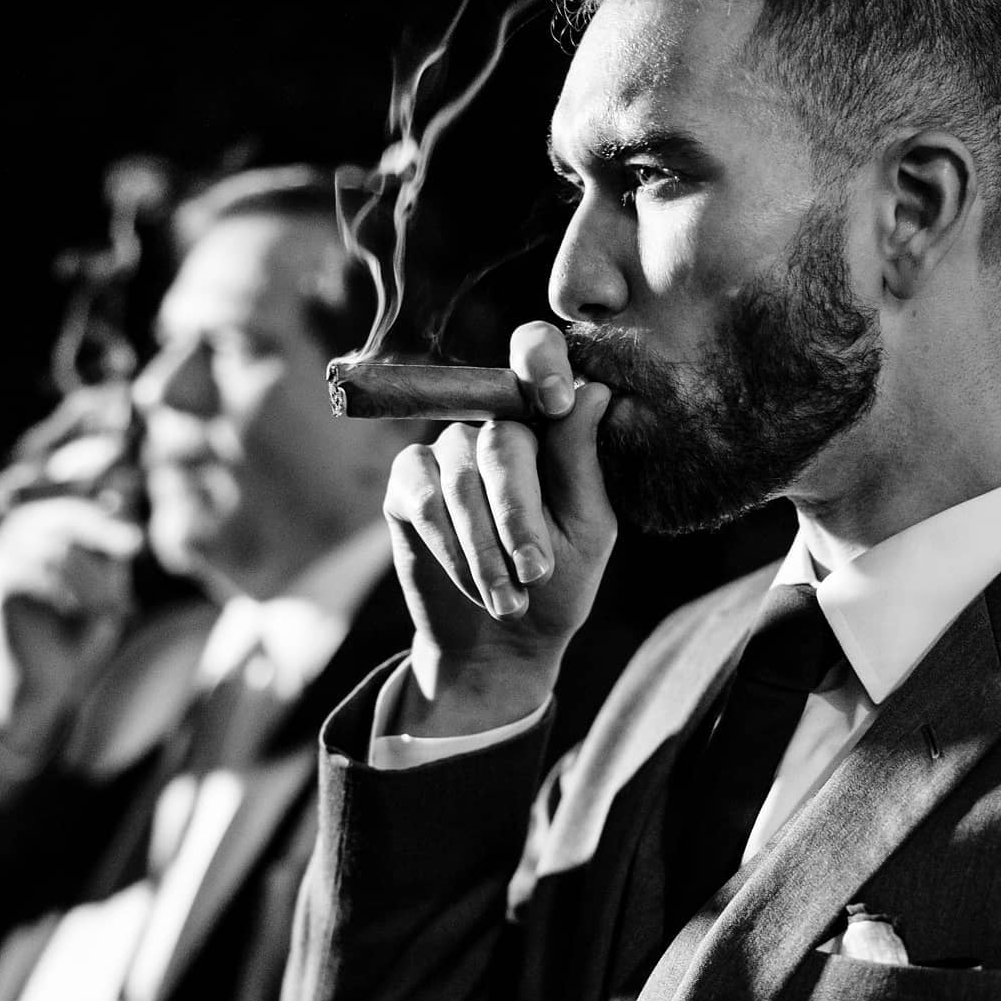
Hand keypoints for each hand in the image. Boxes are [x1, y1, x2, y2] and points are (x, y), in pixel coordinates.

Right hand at [0, 495, 143, 769]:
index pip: (72, 506)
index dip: (107, 522)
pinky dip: (70, 597)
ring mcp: (0, 553)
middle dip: (103, 549)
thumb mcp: (102, 584)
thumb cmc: (73, 630)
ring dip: (92, 582)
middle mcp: (12, 533)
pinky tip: (73, 617)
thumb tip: (121, 502)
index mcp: (37, 527)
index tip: (136, 546)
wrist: (36, 679)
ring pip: (60, 549)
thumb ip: (109, 547)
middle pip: (67, 520)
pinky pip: (43, 575)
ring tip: (102, 611)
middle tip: (126, 573)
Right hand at [383, 322, 615, 733]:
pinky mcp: (407, 486)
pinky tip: (470, 583)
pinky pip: (422, 497)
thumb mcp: (585, 529)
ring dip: (484, 545)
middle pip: (501, 437)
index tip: (555, 401)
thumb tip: (593, 389)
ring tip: (506, 599)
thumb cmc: (556, 583)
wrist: (502, 644)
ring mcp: (446, 453)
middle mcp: (492, 426)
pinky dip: (449, 545)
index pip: (537, 356)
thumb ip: (581, 462)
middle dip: (518, 515)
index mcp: (546, 425)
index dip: (541, 362)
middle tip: (535, 573)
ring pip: (460, 474)